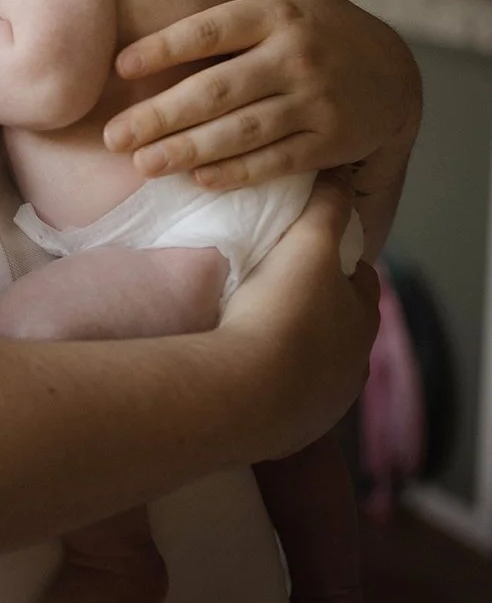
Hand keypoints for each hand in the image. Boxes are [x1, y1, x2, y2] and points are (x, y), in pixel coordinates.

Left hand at [103, 0, 421, 189]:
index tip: (119, 65)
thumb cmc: (319, 22)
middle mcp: (296, 56)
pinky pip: (276, 162)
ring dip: (189, 150)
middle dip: (161, 116)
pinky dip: (238, 173)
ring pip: (243, 132)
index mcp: (277, 12)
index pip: (212, 29)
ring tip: (141, 163)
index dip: (164, 47)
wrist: (394, 75)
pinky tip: (197, 180)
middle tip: (111, 136)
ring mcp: (315, 102)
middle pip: (218, 90)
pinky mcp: (329, 142)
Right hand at [219, 176, 380, 461]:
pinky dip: (267, 380)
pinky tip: (239, 364)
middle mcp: (352, 368)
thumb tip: (338, 171)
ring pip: (311, 366)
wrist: (243, 390)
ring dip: (290, 348)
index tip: (305, 251)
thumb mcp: (308, 243)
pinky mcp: (289, 431)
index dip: (335, 263)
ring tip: (250, 325)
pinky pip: (281, 398)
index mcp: (363, 321)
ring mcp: (322, 404)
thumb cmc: (282, 312)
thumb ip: (325, 205)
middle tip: (273, 286)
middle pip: (336, 327)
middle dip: (314, 309)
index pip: (359, 283)